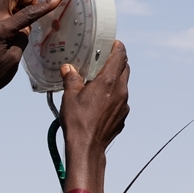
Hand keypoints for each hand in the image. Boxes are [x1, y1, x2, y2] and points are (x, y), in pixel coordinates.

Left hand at [0, 0, 63, 100]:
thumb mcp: (14, 59)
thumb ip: (22, 39)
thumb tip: (25, 27)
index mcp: (1, 29)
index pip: (27, 12)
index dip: (44, 5)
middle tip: (36, 11)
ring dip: (19, 2)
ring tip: (28, 18)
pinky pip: (1, 8)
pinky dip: (13, 9)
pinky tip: (19, 24)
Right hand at [60, 41, 129, 192]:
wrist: (87, 149)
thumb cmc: (78, 122)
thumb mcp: (70, 96)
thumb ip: (71, 79)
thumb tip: (68, 68)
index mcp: (109, 81)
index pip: (120, 56)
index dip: (118, 47)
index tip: (113, 43)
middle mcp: (121, 91)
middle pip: (125, 69)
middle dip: (117, 62)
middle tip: (105, 59)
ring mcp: (124, 106)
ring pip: (124, 86)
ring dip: (115, 80)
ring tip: (100, 82)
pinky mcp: (122, 118)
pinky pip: (121, 102)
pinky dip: (113, 97)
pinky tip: (100, 102)